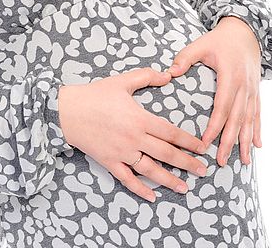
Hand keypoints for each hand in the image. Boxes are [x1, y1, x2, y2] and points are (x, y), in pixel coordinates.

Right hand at [58, 68, 206, 202]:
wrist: (68, 111)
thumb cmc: (96, 94)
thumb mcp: (123, 81)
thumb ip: (147, 77)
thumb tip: (168, 75)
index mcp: (140, 119)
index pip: (171, 133)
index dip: (188, 141)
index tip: (202, 148)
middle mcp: (134, 138)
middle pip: (166, 154)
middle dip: (186, 163)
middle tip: (203, 171)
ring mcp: (122, 153)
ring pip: (150, 170)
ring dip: (169, 180)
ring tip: (184, 188)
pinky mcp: (109, 162)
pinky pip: (127, 179)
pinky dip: (140, 189)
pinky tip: (152, 197)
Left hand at [166, 16, 261, 166]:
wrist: (244, 32)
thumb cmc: (220, 39)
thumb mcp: (201, 44)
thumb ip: (185, 57)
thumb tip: (170, 72)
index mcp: (230, 76)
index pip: (222, 106)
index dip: (214, 126)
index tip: (205, 142)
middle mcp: (244, 86)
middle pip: (237, 118)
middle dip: (230, 141)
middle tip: (221, 160)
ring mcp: (252, 90)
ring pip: (250, 119)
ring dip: (246, 141)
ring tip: (243, 161)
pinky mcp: (256, 91)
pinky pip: (258, 113)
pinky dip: (257, 130)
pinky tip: (257, 145)